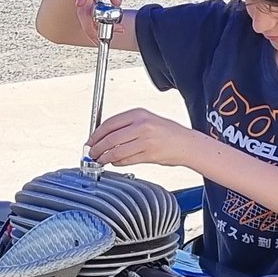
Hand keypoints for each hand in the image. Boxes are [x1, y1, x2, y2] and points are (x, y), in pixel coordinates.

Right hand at [65, 0, 130, 44]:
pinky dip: (93, 25)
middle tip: (104, 35)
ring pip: (83, 15)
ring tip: (107, 37)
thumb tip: (117, 3)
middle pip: (83, 8)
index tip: (80, 2)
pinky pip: (85, 15)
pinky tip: (100, 33)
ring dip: (93, 28)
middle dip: (91, 24)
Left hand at [86, 107, 200, 170]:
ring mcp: (145, 140)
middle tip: (91, 153)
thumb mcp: (147, 121)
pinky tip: (114, 162)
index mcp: (139, 114)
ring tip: (100, 160)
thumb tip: (105, 135)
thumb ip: (127, 126)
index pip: (109, 123)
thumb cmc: (168, 133)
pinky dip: (117, 162)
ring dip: (104, 157)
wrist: (187, 144)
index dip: (96, 134)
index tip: (90, 141)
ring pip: (116, 150)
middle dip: (97, 148)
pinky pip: (126, 160)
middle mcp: (142, 125)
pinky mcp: (148, 154)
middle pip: (110, 138)